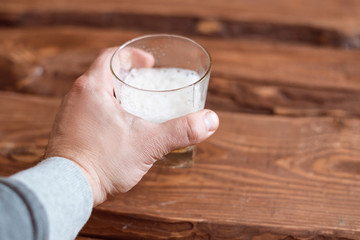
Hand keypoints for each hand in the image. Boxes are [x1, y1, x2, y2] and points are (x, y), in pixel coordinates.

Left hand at [45, 47, 218, 205]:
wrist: (69, 190)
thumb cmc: (102, 163)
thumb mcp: (149, 143)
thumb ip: (181, 130)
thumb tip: (211, 120)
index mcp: (92, 87)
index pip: (112, 56)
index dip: (133, 56)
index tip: (150, 65)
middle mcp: (76, 96)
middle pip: (105, 74)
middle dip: (129, 76)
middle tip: (147, 85)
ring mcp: (69, 114)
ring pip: (97, 93)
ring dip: (117, 94)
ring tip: (137, 105)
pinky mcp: (68, 131)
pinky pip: (89, 111)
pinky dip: (107, 111)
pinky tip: (120, 127)